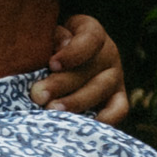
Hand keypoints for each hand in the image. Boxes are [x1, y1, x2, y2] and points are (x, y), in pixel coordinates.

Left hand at [35, 12, 129, 126]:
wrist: (58, 60)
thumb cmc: (46, 45)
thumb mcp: (47, 35)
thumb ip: (51, 38)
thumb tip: (61, 46)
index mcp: (91, 31)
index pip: (90, 39)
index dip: (73, 53)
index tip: (52, 64)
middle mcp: (108, 53)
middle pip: (91, 69)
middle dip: (62, 83)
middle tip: (38, 95)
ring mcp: (115, 76)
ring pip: (101, 90)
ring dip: (76, 102)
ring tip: (51, 111)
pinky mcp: (117, 97)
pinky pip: (118, 110)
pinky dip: (104, 120)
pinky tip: (79, 125)